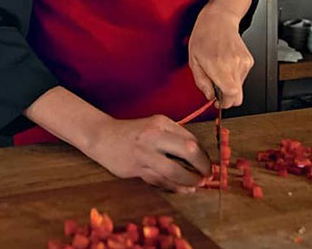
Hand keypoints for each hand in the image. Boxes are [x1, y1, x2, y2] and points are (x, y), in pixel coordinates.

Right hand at [86, 115, 209, 192]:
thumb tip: (198, 154)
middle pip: (187, 151)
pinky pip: (160, 181)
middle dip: (201, 167)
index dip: (203, 155)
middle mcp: (153, 137)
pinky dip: (174, 187)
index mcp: (160, 123)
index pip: (190, 139)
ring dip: (189, 180)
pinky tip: (183, 189)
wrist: (102, 136)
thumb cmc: (133, 132)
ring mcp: (144, 154)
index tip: (209, 164)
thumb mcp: (155, 125)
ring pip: (174, 171)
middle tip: (207, 175)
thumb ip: (174, 136)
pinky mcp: (136, 169)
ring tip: (197, 184)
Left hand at [187, 3, 252, 108]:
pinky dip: (234, 76)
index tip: (218, 102)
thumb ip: (201, 82)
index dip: (225, 103)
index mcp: (219, 65)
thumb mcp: (193, 61)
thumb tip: (210, 96)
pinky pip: (243, 77)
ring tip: (219, 70)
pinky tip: (226, 64)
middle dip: (227, 97)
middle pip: (238, 96)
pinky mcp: (249, 61)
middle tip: (216, 89)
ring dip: (230, 84)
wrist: (219, 20)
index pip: (231, 95)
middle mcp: (234, 64)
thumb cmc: (204, 36)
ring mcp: (244, 63)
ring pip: (240, 87)